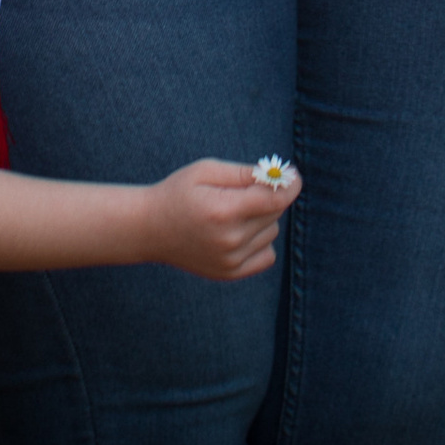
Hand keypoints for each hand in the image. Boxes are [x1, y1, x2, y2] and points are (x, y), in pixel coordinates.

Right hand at [144, 160, 296, 281]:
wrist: (150, 229)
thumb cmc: (178, 192)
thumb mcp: (205, 171)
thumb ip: (242, 173)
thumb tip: (277, 176)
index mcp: (224, 210)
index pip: (273, 199)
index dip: (289, 185)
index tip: (294, 175)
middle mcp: (230, 240)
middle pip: (273, 213)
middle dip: (270, 195)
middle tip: (254, 185)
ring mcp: (231, 261)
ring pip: (271, 232)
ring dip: (263, 217)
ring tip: (235, 209)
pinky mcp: (230, 273)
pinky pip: (266, 255)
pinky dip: (261, 240)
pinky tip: (241, 230)